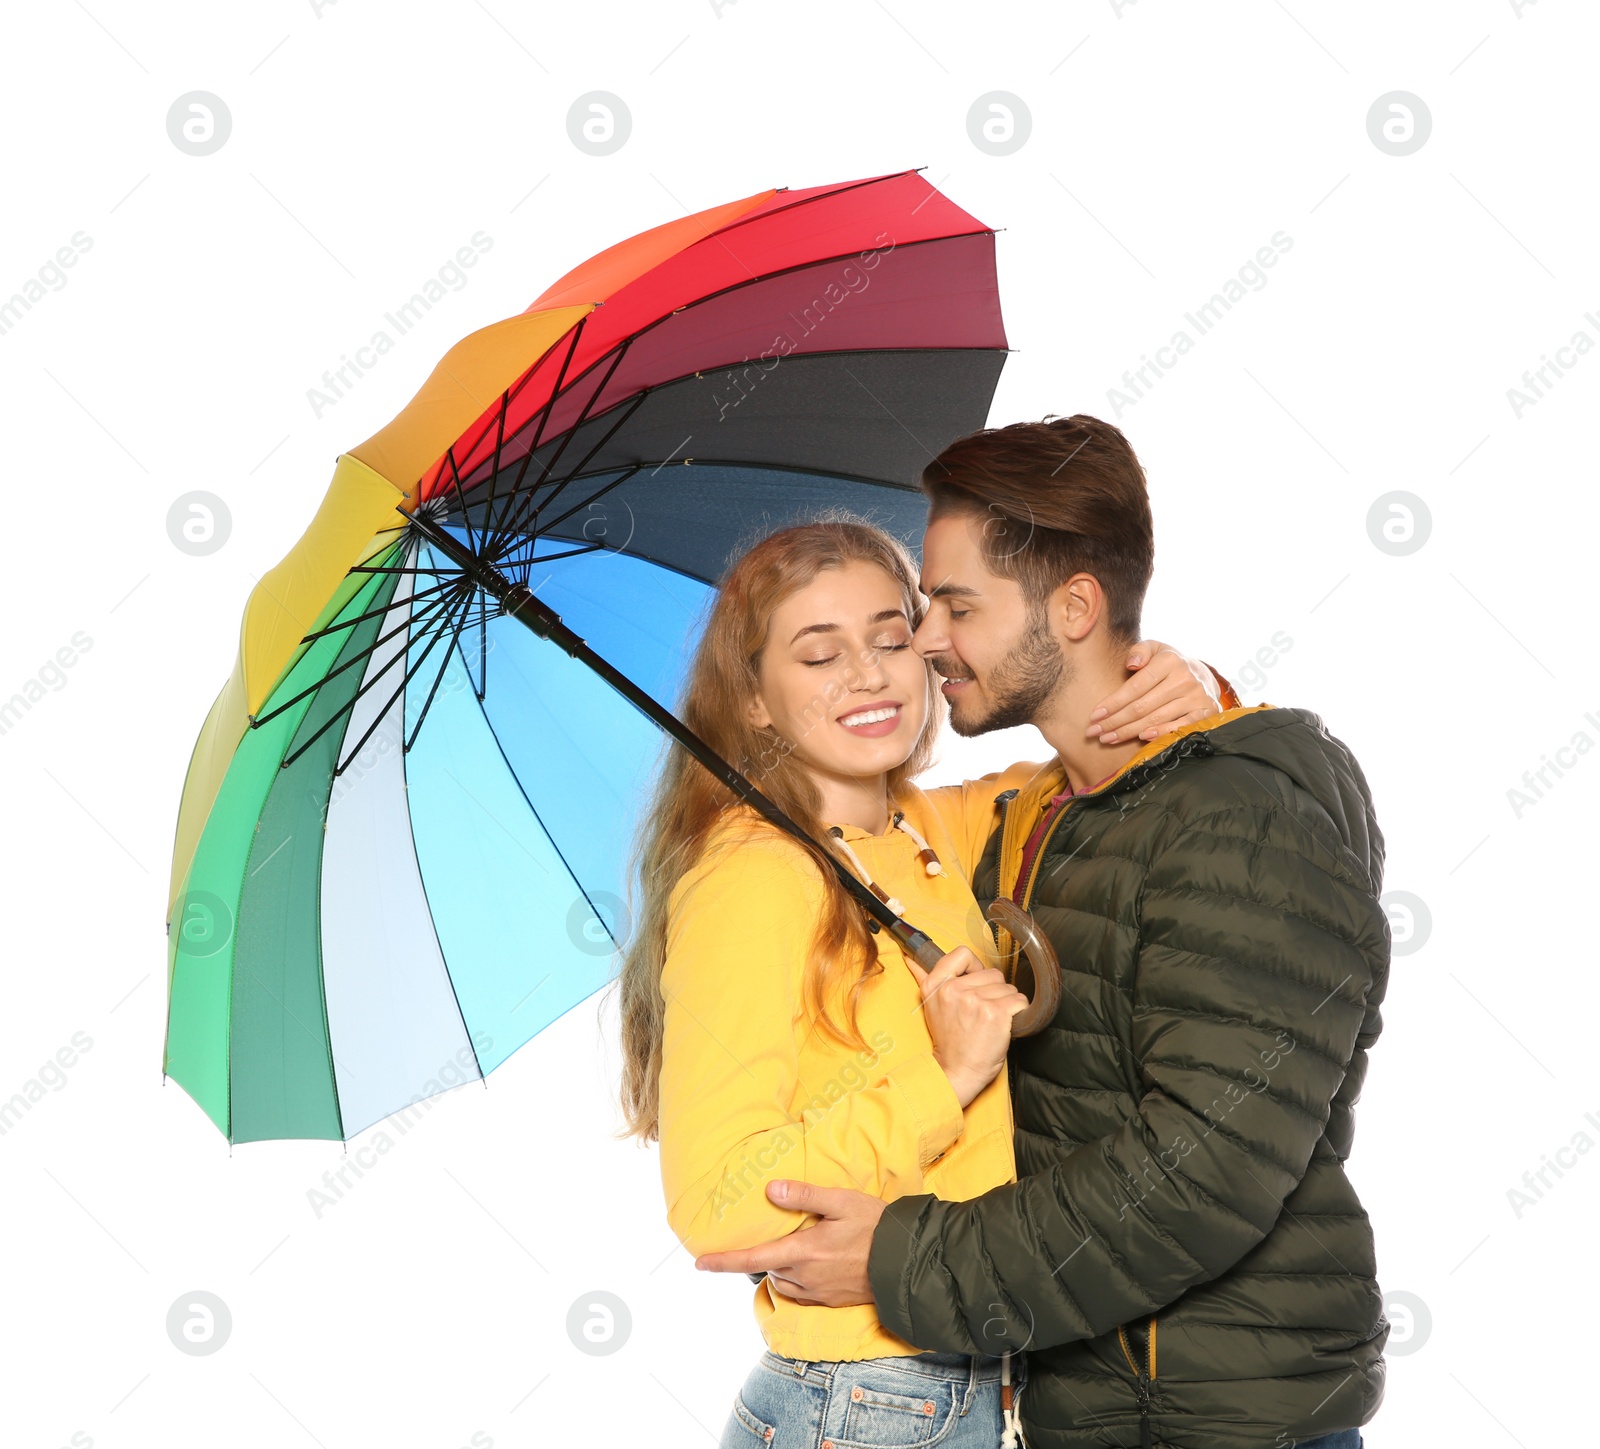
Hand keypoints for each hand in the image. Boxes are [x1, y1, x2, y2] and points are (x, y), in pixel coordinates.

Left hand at [693, 1180, 883, 1306]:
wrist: (906, 1262)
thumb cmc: (875, 1226)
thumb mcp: (841, 1201)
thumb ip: (804, 1196)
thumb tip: (770, 1191)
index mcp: (803, 1252)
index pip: (753, 1260)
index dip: (723, 1262)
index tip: (700, 1264)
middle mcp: (805, 1276)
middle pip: (769, 1268)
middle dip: (766, 1254)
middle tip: (779, 1234)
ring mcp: (818, 1292)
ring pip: (783, 1282)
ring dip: (781, 1267)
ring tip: (798, 1246)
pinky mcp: (831, 1301)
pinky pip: (801, 1292)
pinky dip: (797, 1279)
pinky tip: (815, 1263)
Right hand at [904, 945, 1026, 1106]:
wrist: (957, 1072)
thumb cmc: (949, 1042)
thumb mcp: (930, 1007)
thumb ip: (923, 979)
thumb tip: (910, 959)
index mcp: (936, 985)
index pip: (963, 954)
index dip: (975, 967)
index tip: (975, 982)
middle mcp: (953, 990)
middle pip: (992, 973)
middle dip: (994, 991)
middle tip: (982, 1013)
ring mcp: (975, 1001)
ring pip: (1008, 988)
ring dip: (1006, 1003)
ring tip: (991, 1021)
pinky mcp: (995, 1014)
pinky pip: (1019, 1001)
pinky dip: (1019, 1012)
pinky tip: (1005, 1024)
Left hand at [1088, 640, 1222, 743]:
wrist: (1202, 675)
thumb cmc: (1168, 663)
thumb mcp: (1155, 649)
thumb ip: (1140, 651)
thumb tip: (1131, 664)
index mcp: (1169, 661)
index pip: (1135, 687)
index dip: (1113, 703)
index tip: (1094, 715)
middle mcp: (1184, 679)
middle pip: (1142, 707)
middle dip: (1114, 721)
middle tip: (1094, 732)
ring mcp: (1196, 696)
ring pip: (1155, 720)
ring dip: (1128, 732)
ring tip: (1108, 738)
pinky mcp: (1206, 711)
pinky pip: (1180, 727)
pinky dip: (1160, 734)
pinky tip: (1141, 738)